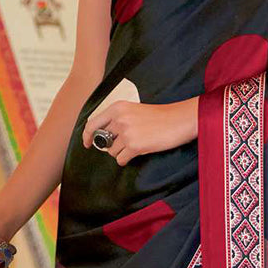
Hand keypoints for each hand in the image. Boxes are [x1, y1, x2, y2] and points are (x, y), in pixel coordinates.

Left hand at [81, 97, 198, 165]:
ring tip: (137, 145)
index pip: (92, 123)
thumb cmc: (161, 116)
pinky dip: (126, 160)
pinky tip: (137, 153)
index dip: (87, 136)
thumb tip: (105, 137)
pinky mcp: (134, 146)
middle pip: (104, 140)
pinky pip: (120, 159)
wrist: (179, 120)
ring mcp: (126, 133)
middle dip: (112, 146)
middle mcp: (119, 119)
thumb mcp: (135, 110)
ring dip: (122, 153)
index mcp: (118, 108)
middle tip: (126, 144)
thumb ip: (119, 119)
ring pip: (112, 152)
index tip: (87, 143)